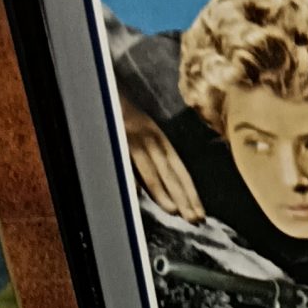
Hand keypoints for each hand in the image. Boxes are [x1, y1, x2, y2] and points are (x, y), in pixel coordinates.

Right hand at [120, 96, 203, 221]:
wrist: (106, 88)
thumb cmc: (123, 114)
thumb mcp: (142, 134)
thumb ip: (147, 161)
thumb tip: (147, 193)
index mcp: (160, 139)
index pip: (180, 171)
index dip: (190, 193)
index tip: (200, 213)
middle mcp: (152, 139)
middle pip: (171, 173)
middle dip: (184, 198)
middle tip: (196, 220)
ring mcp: (134, 138)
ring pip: (151, 170)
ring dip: (162, 192)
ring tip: (173, 211)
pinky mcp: (117, 136)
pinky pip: (125, 162)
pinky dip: (131, 178)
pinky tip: (137, 195)